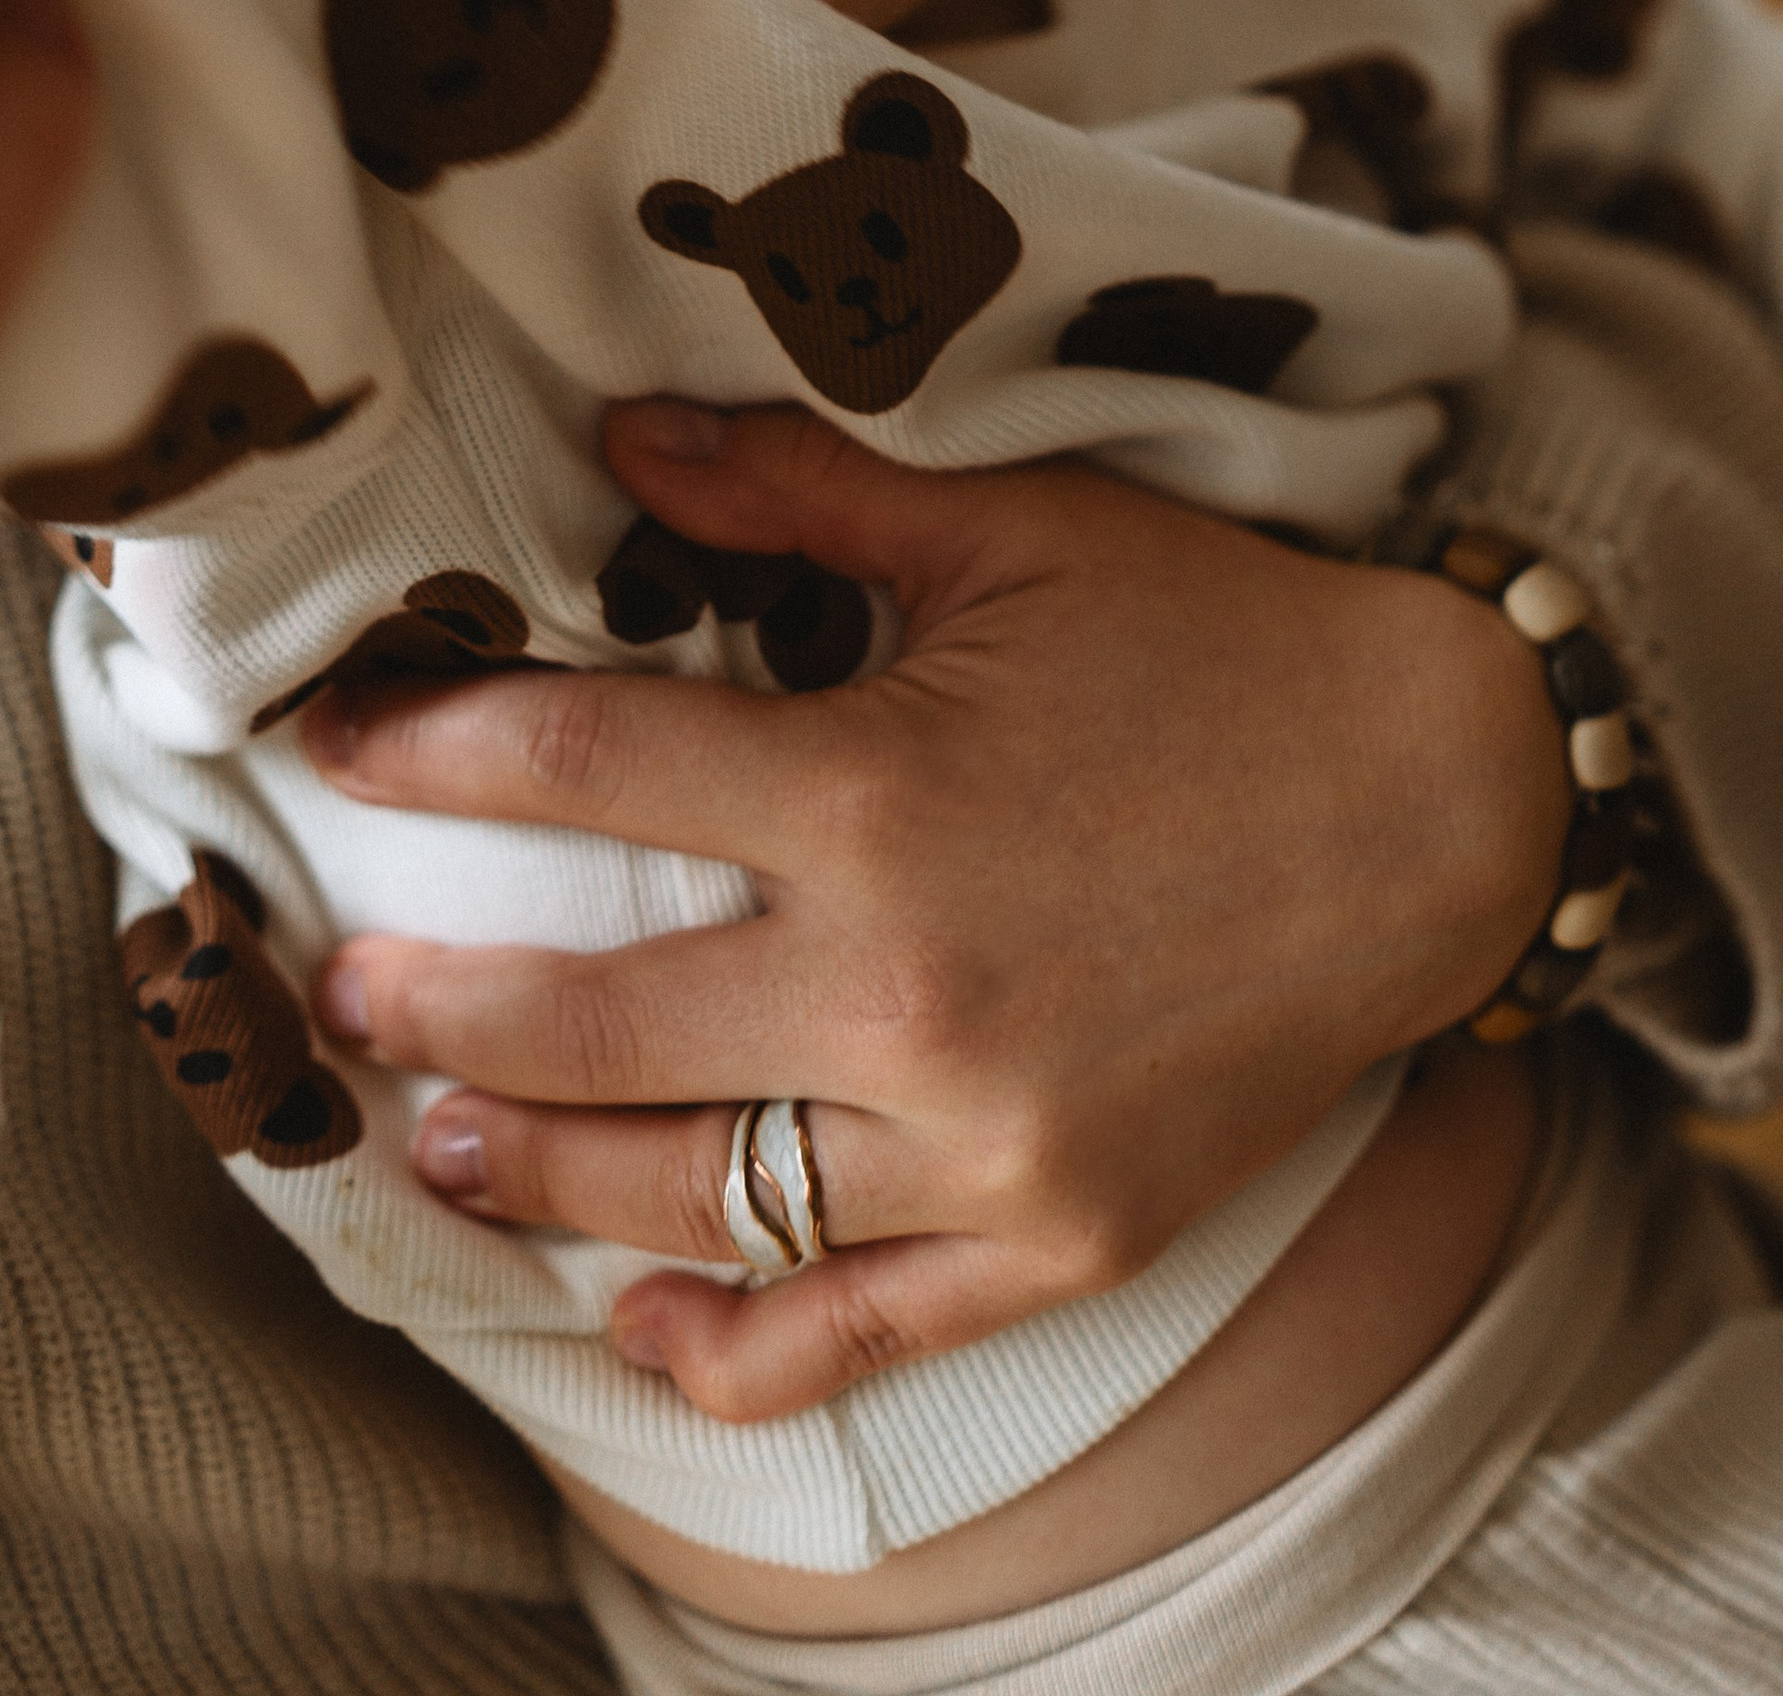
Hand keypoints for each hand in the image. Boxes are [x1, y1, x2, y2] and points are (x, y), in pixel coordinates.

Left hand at [305, 395, 1565, 1424]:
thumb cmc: (1217, 643)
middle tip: (339, 998)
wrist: (1443, 802)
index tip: (340, 749)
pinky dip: (723, 1345)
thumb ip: (803, 491)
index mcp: (879, 789)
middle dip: (428, 1011)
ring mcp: (980, 1140)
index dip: (431, 752)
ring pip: (683, 1194)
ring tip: (428, 1144)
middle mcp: (906, 987)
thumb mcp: (1015, 530)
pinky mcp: (1055, 1236)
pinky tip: (628, 1324)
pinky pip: (849, 1331)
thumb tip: (622, 435)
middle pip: (584, 1025)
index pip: (582, 769)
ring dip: (525, 1176)